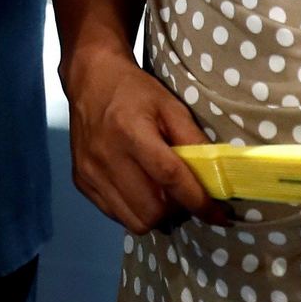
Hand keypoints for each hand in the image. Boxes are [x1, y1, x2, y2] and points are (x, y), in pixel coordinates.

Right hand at [67, 48, 218, 232]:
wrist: (90, 79)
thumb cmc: (135, 91)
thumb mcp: (171, 106)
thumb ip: (194, 141)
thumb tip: (217, 177)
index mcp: (130, 131)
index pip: (169, 177)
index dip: (198, 201)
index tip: (219, 216)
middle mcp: (106, 156)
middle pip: (152, 210)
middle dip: (176, 210)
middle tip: (182, 194)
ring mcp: (89, 172)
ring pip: (134, 221)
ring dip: (156, 214)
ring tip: (161, 194)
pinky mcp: (81, 181)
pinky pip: (116, 215)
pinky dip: (134, 210)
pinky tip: (138, 189)